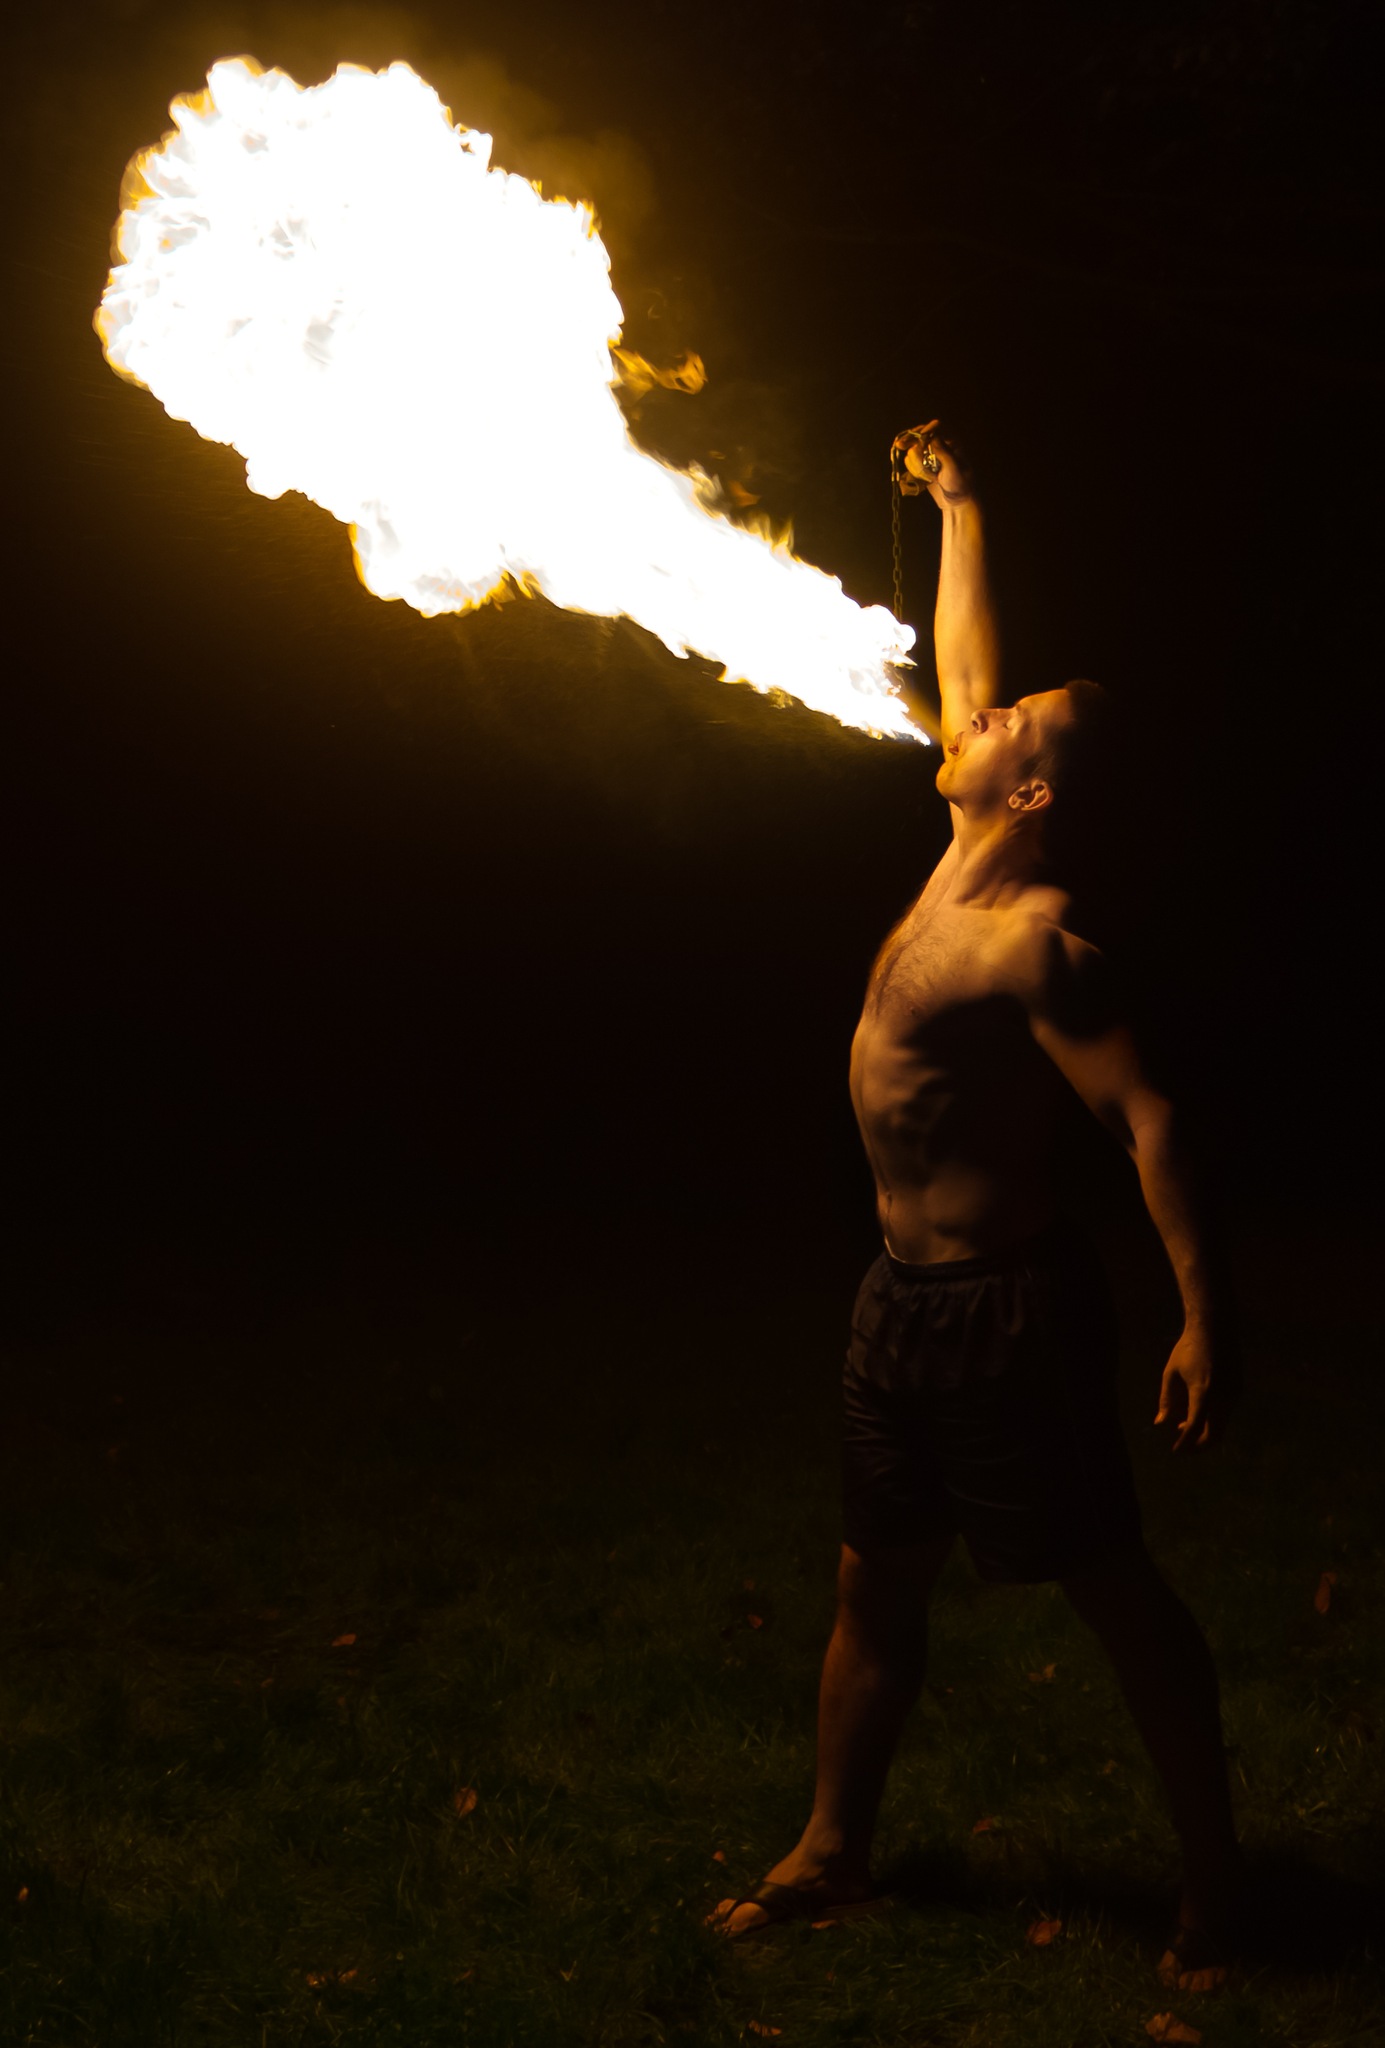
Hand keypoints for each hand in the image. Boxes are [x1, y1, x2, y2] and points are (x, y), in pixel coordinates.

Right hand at [892, 419, 973, 502]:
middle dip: (910, 440)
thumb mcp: (953, 467)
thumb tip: (932, 436)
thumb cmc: (960, 484)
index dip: (926, 429)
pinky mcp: (923, 465)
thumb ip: (943, 451)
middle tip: (899, 444)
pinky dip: (913, 469)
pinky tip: (924, 479)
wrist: (956, 502)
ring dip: (916, 463)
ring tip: (928, 477)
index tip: (919, 437)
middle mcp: (940, 445)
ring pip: (913, 449)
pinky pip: (911, 462)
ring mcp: (930, 455)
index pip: (937, 427)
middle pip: (920, 434)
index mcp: (952, 442)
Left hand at [1154, 1326, 1240, 1453]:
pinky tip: (1196, 1411)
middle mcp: (1223, 1395)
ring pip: (1221, 1424)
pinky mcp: (1238, 1389)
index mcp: (1203, 1391)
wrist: (1215, 1327)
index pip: (1194, 1426)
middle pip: (1214, 1434)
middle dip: (1199, 1445)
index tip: (1175, 1450)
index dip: (1184, 1442)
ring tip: (1183, 1425)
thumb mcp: (1171, 1373)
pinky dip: (1212, 1418)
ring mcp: (1234, 1393)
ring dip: (1204, 1430)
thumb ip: (1166, 1400)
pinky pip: (1226, 1412)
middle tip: (1183, 1446)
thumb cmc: (1188, 1349)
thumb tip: (1161, 1424)